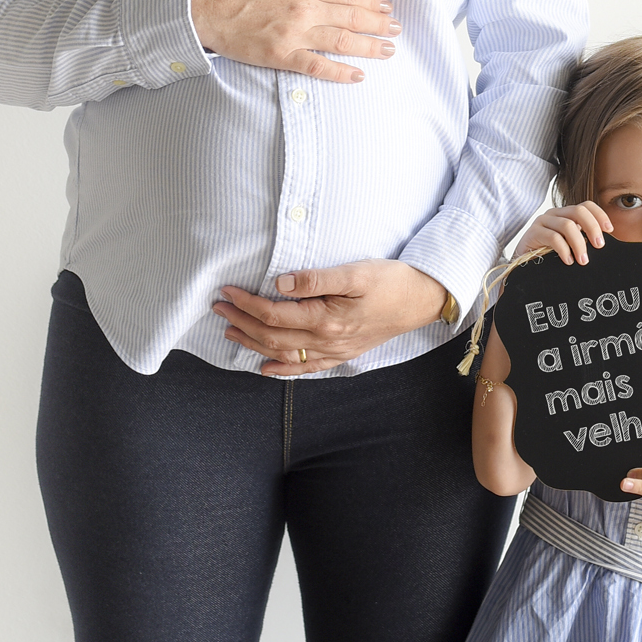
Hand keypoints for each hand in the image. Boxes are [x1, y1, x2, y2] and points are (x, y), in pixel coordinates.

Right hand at [190, 0, 399, 80]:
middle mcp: (305, 8)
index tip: (388, 7)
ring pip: (342, 42)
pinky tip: (358, 76)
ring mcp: (294, 34)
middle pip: (352, 18)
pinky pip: (317, 67)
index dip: (372, 1)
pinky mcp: (280, 55)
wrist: (201, 4)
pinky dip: (340, 73)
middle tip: (397, 30)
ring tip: (388, 51)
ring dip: (370, 48)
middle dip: (379, 24)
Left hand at [210, 261, 446, 372]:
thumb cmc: (391, 281)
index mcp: (326, 319)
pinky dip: (283, 369)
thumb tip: (281, 283)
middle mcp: (327, 341)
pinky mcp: (342, 354)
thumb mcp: (356, 272)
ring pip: (283, 353)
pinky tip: (266, 368)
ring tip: (231, 331)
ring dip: (254, 343)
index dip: (247, 303)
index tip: (228, 291)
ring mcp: (334, 352)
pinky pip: (306, 367)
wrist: (422, 300)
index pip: (274, 314)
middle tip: (219, 308)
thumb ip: (317, 278)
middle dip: (243, 322)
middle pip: (272, 336)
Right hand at [515, 200, 612, 264]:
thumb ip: (585, 241)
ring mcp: (543, 222)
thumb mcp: (572, 247)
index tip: (610, 230)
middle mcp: (555, 214)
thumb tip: (606, 245)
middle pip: (579, 211)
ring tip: (583, 260)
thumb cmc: (551, 257)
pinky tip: (568, 261)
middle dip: (592, 228)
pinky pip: (553, 237)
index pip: (586, 206)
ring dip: (579, 243)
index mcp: (567, 215)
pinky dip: (564, 250)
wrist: (524, 267)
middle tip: (599, 246)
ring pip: (567, 225)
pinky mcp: (532, 233)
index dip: (600, 215)